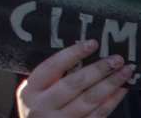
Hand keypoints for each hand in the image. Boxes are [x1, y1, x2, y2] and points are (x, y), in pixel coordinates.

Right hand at [18, 40, 132, 117]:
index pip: (52, 67)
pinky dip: (111, 102)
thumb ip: (48, 80)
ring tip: (124, 72)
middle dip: (98, 69)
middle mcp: (43, 105)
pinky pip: (98, 115)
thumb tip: (78, 59)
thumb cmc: (36, 112)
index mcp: (30, 90)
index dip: (72, 54)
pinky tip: (120, 91)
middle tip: (116, 59)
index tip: (91, 44)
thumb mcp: (32, 94)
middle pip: (74, 84)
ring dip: (110, 84)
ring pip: (89, 100)